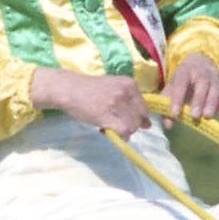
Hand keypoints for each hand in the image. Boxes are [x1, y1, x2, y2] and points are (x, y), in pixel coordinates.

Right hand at [30, 68, 150, 135]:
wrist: (70, 89)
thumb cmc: (91, 89)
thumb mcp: (115, 88)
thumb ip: (131, 103)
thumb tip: (148, 125)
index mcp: (131, 84)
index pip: (145, 109)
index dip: (137, 118)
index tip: (124, 119)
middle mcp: (126, 92)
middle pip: (139, 120)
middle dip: (129, 125)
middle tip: (113, 122)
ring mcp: (117, 104)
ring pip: (132, 127)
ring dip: (122, 131)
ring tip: (108, 125)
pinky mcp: (108, 115)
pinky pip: (123, 131)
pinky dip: (119, 136)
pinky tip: (106, 129)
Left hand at [160, 54, 218, 122]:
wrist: (199, 65)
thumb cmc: (182, 82)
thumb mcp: (171, 90)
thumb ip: (167, 107)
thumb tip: (168, 125)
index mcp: (185, 71)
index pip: (181, 83)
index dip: (177, 98)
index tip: (175, 114)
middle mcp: (201, 72)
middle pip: (202, 83)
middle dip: (198, 100)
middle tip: (195, 116)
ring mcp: (214, 78)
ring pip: (216, 88)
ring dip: (212, 102)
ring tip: (207, 117)